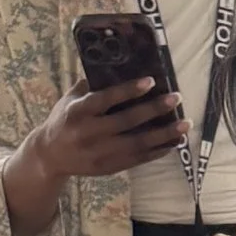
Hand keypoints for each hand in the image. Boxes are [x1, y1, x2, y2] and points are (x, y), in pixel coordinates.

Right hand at [31, 75, 184, 183]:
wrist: (50, 155)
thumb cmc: (64, 119)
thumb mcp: (70, 99)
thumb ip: (91, 86)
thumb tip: (117, 67)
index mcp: (79, 112)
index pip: (106, 100)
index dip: (129, 91)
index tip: (150, 81)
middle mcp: (89, 133)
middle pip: (127, 121)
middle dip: (154, 110)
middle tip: (176, 98)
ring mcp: (101, 153)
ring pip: (137, 144)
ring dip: (164, 134)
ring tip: (185, 124)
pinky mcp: (109, 167)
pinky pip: (138, 160)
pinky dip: (158, 151)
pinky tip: (174, 143)